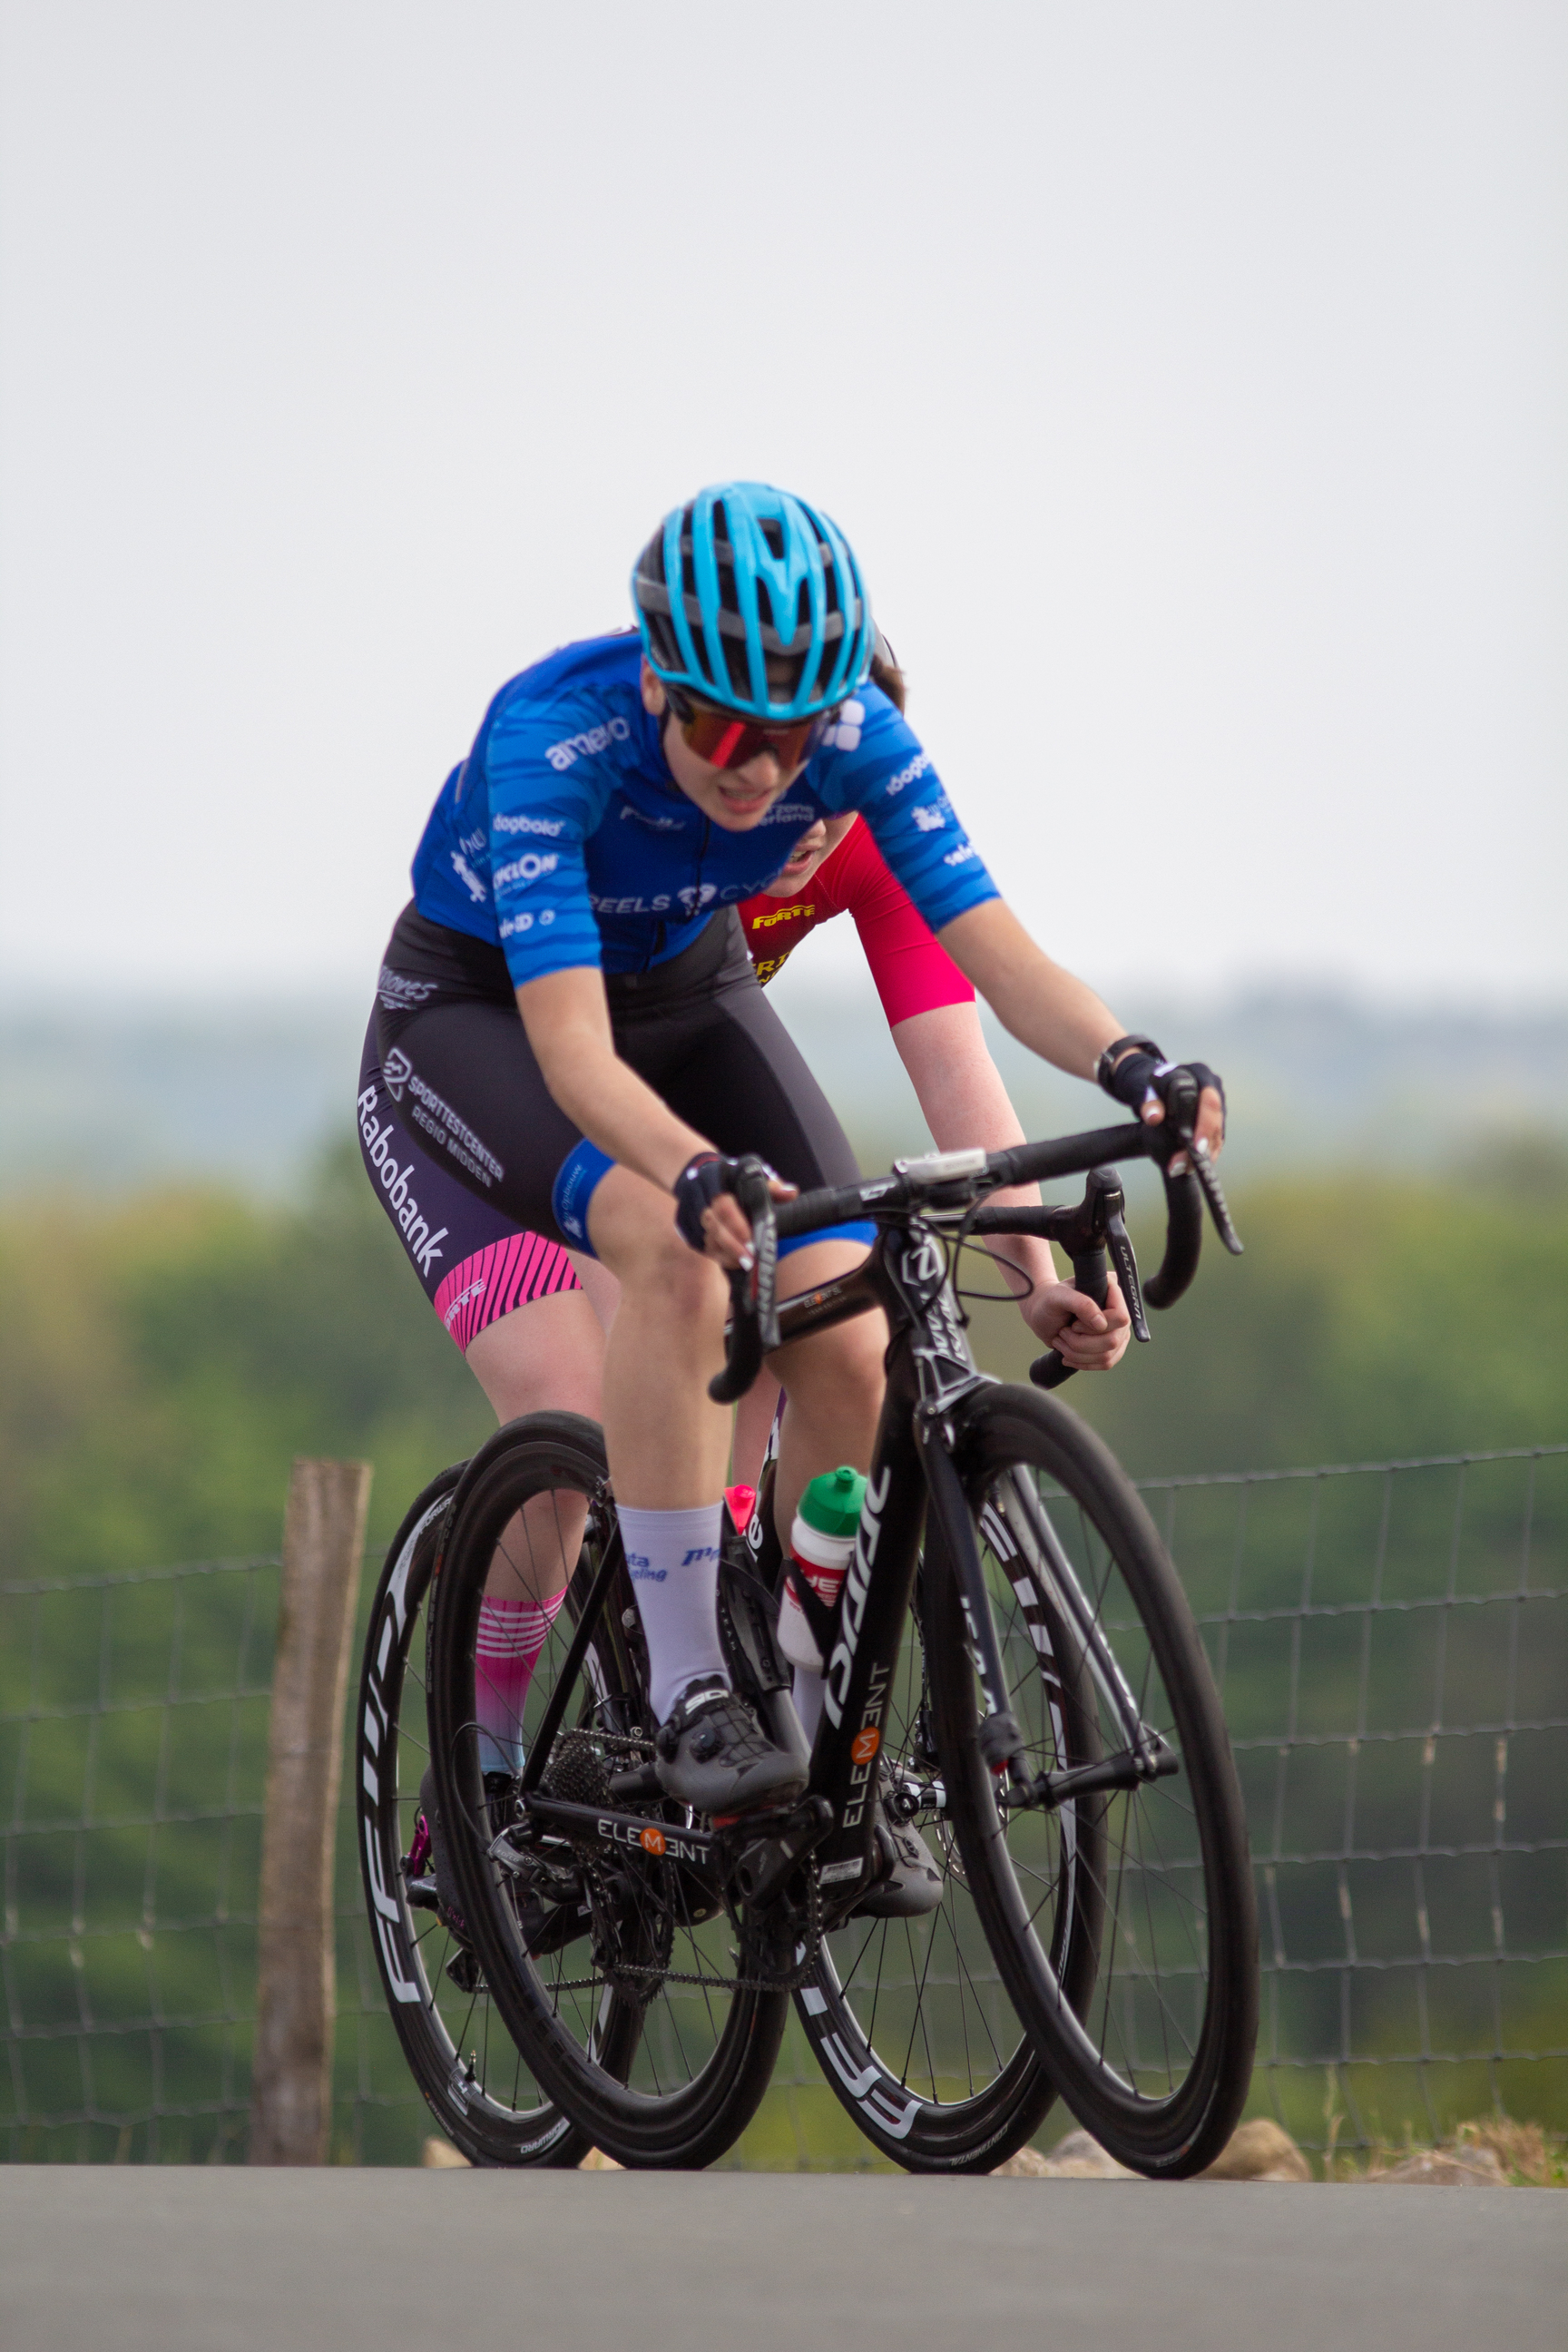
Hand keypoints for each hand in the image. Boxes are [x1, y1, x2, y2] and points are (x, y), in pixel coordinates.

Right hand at [672, 1154, 798, 1270]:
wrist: (701, 1176)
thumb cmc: (735, 1179)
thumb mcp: (753, 1175)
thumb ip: (771, 1186)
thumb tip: (791, 1193)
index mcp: (715, 1180)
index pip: (723, 1206)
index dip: (737, 1225)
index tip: (752, 1241)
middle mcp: (699, 1197)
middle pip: (713, 1225)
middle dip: (732, 1245)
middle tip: (751, 1260)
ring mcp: (690, 1214)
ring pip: (706, 1239)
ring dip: (727, 1253)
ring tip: (747, 1263)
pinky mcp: (687, 1228)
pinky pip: (702, 1247)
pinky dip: (719, 1256)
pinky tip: (735, 1261)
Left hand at [1023, 1270, 1131, 1370]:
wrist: (1043, 1315)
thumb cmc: (1049, 1301)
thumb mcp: (1059, 1297)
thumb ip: (1081, 1304)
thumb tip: (1102, 1325)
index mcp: (1111, 1291)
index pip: (1120, 1317)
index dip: (1095, 1327)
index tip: (1074, 1324)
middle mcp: (1119, 1312)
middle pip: (1113, 1340)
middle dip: (1081, 1343)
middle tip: (1063, 1332)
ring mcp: (1118, 1331)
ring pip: (1107, 1356)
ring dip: (1078, 1354)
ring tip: (1060, 1342)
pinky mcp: (1112, 1347)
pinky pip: (1105, 1363)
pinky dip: (1083, 1363)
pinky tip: (1067, 1356)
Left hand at [1101, 1042, 1225, 1172]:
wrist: (1155, 1086)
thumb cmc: (1152, 1086)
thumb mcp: (1146, 1090)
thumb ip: (1148, 1102)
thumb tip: (1153, 1117)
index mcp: (1200, 1074)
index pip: (1210, 1101)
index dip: (1205, 1125)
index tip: (1195, 1147)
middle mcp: (1214, 1088)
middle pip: (1216, 1121)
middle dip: (1203, 1146)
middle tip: (1186, 1166)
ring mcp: (1218, 1105)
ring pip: (1217, 1134)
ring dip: (1203, 1155)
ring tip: (1184, 1169)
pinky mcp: (1215, 1120)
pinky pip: (1215, 1140)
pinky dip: (1204, 1155)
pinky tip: (1190, 1167)